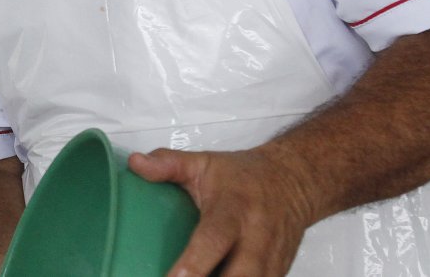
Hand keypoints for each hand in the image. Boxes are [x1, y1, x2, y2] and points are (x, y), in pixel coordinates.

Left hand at [128, 147, 315, 276]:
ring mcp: (271, 259)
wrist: (294, 179)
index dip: (194, 263)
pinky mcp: (279, 272)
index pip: (214, 239)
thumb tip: (136, 164)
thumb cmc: (244, 176)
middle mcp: (257, 237)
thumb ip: (169, 164)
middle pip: (240, 275)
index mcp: (234, 209)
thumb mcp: (204, 163)